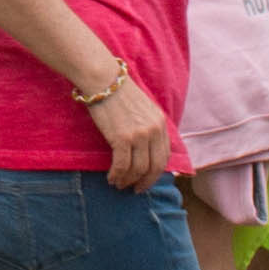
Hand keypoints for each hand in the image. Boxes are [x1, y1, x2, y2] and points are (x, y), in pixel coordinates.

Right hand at [85, 67, 170, 191]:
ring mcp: (139, 135)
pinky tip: (111, 177)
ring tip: (118, 183)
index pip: (164, 156)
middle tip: (135, 189)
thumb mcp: (143, 109)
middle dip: (145, 182)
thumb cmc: (118, 93)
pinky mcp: (123, 138)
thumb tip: (145, 150)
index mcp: (161, 123)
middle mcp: (154, 130)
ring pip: (138, 169)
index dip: (156, 172)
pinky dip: (117, 175)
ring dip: (127, 180)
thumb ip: (149, 127)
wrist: (104, 80)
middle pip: (154, 167)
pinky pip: (122, 165)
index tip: (146, 180)